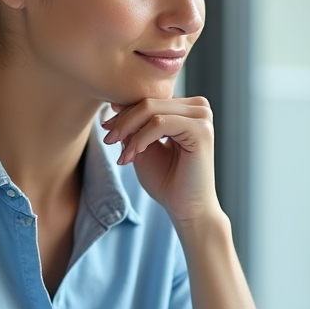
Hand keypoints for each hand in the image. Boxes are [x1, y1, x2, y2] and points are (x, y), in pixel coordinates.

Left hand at [101, 97, 217, 225]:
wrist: (186, 209)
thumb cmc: (167, 181)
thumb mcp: (142, 147)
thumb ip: (133, 126)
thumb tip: (115, 103)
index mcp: (187, 109)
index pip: (149, 99)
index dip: (124, 112)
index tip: (106, 129)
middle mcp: (198, 107)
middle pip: (149, 102)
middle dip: (123, 122)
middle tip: (108, 140)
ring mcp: (202, 117)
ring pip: (152, 110)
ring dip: (130, 132)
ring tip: (123, 155)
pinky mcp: (202, 130)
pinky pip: (159, 123)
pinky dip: (141, 139)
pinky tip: (133, 155)